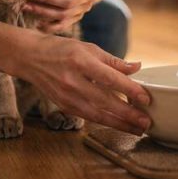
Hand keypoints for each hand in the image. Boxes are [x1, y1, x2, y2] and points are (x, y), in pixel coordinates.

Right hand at [14, 33, 151, 134]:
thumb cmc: (62, 49)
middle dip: (128, 114)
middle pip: (105, 101)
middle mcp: (72, 80)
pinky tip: (120, 125)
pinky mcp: (63, 106)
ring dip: (119, 123)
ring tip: (138, 129)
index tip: (146, 98)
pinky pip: (88, 117)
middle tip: (147, 122)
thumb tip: (137, 67)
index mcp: (81, 61)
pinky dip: (105, 121)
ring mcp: (66, 95)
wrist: (30, 57)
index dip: (129, 89)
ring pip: (97, 114)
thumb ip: (113, 61)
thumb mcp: (89, 48)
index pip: (110, 78)